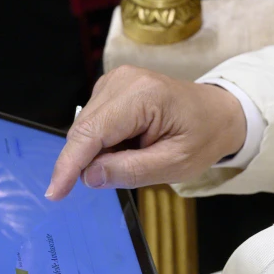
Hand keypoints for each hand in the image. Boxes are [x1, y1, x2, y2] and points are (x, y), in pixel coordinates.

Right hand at [45, 65, 245, 199]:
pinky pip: (94, 123)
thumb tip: (88, 177)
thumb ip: (131, 171)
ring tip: (137, 153)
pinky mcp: (111, 87)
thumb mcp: (174, 164)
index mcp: (142, 95)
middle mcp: (123, 80)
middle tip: (125, 173)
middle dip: (90, 161)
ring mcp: (115, 80)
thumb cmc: (203, 137)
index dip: (69, 165)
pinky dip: (104, 142)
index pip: (91, 133)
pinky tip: (130, 144)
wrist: (218, 113)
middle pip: (84, 130)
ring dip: (100, 152)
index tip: (55, 193)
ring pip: (86, 128)